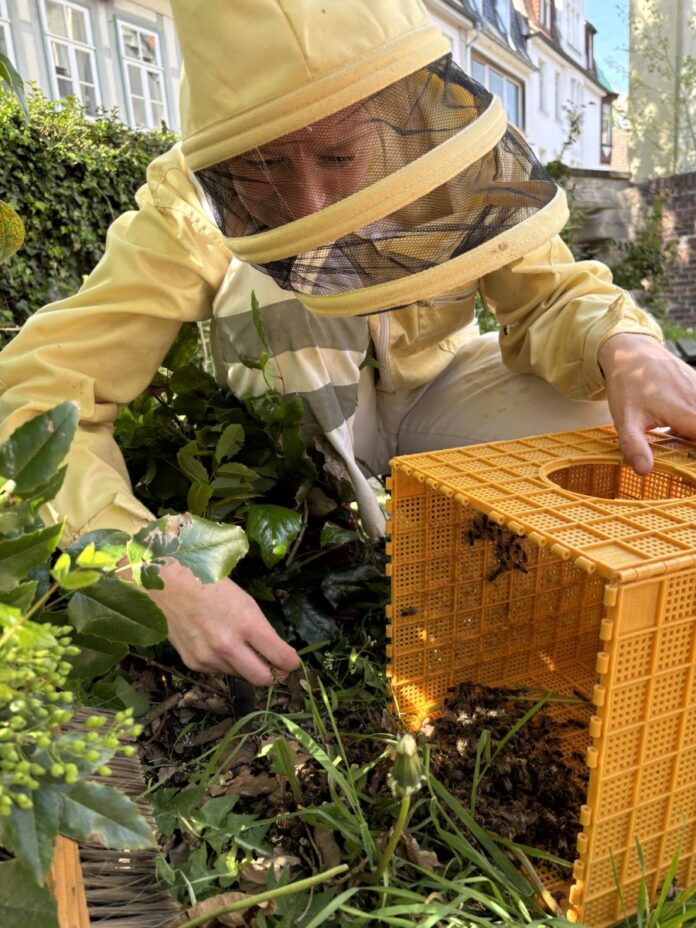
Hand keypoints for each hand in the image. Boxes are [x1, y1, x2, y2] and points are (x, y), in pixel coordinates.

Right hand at [145, 559, 299, 685]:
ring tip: (238, 645)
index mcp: (247, 623)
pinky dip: (224, 663)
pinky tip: (216, 644)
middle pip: (263, 679)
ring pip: (240, 675)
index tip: (292, 662)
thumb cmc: (210, 583)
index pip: (280, 657)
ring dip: (245, 666)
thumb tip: (274, 651)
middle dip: (273, 674)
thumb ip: (260, 628)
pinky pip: (218, 671)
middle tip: (274, 665)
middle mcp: (228, 645)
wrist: (167, 584)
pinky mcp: (193, 663)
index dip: (291, 662)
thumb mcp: (244, 601)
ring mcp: (209, 657)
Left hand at [599, 332, 695, 473]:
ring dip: (692, 431)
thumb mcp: (625, 420)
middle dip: (693, 443)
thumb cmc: (628, 386)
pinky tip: (680, 423)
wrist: (632, 352)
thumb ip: (635, 446)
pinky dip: (693, 418)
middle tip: (680, 448)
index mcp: (687, 414)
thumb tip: (644, 471)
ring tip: (673, 432)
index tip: (688, 460)